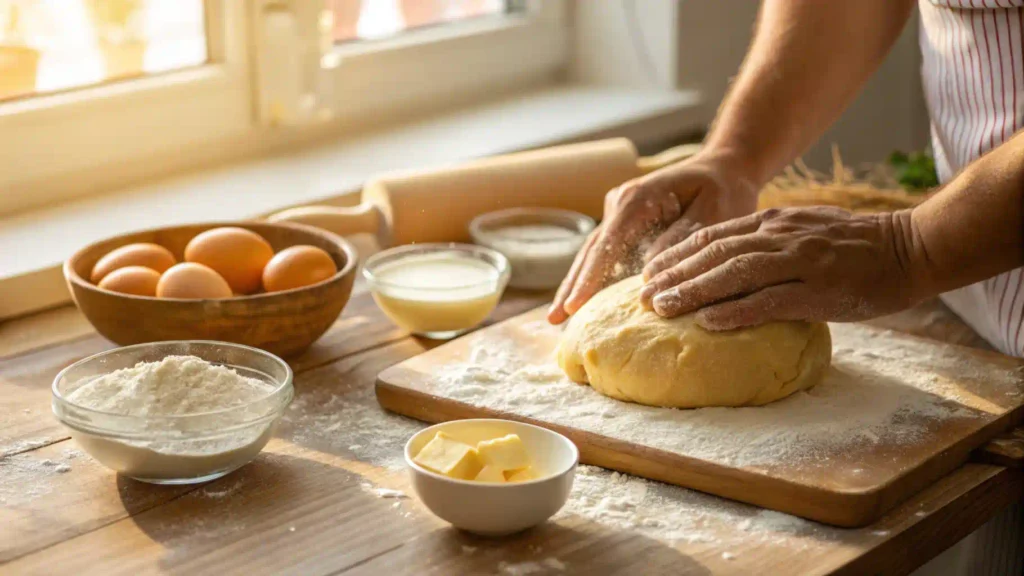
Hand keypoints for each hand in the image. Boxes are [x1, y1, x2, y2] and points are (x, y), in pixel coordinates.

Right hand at [546, 153, 758, 323]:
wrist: (724, 168)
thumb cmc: (723, 190)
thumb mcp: (712, 214)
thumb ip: (679, 242)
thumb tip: (648, 272)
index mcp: (637, 200)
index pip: (607, 245)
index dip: (589, 278)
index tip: (574, 305)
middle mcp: (620, 204)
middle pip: (590, 251)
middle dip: (572, 286)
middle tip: (553, 320)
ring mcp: (619, 214)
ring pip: (592, 254)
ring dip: (577, 284)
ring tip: (556, 317)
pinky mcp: (625, 225)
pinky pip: (605, 255)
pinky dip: (592, 278)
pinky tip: (580, 302)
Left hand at [639, 207, 918, 329]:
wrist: (912, 248)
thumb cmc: (858, 247)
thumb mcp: (805, 231)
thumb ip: (769, 243)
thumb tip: (731, 264)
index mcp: (773, 222)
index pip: (712, 235)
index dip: (675, 253)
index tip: (648, 271)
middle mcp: (780, 237)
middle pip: (713, 252)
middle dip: (673, 273)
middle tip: (642, 295)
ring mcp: (799, 262)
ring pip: (734, 273)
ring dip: (693, 291)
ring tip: (662, 308)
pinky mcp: (818, 290)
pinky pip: (769, 301)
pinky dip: (735, 311)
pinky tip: (708, 322)